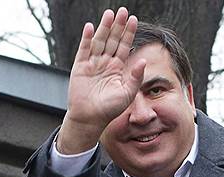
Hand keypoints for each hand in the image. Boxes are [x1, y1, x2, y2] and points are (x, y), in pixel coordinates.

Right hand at [56, 6, 145, 153]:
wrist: (90, 119)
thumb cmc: (109, 109)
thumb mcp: (127, 93)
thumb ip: (136, 77)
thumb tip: (143, 60)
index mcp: (117, 68)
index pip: (124, 46)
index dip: (128, 33)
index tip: (133, 19)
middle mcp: (105, 63)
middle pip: (112, 39)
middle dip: (118, 25)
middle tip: (123, 11)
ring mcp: (92, 64)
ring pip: (99, 41)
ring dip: (104, 28)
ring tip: (110, 14)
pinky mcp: (80, 67)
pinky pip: (84, 50)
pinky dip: (86, 38)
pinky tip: (90, 27)